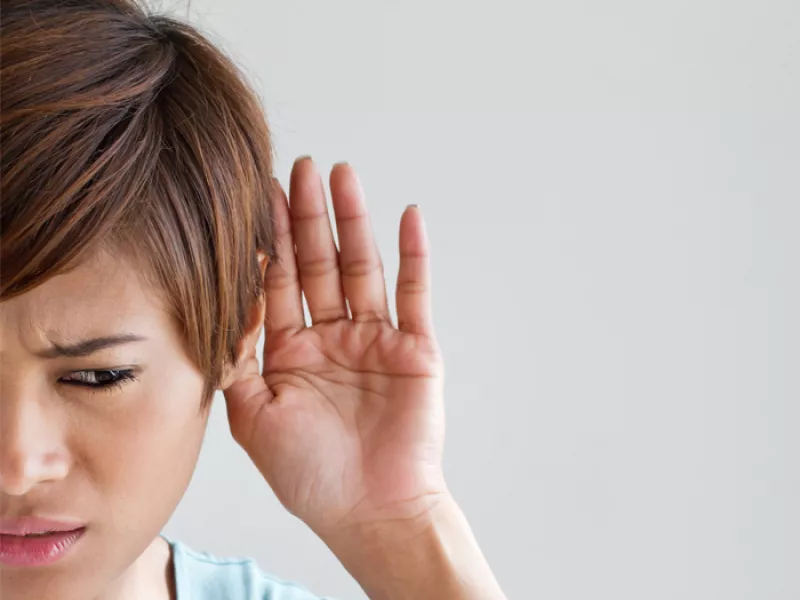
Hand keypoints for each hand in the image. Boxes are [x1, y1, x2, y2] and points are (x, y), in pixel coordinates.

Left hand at [223, 157, 446, 540]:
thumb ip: (235, 359)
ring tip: (343, 177)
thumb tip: (221, 304)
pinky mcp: (414, 348)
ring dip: (353, 223)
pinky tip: (407, 217)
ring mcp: (375, 339)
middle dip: (308, 217)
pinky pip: (414, 294)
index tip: (257, 195)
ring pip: (362, 267)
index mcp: (291, 351)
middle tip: (301, 167)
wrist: (372, 510)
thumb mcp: (251, 417)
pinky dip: (414, 256)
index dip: (267, 239)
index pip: (276, 282)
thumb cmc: (312, 475)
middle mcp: (332, 337)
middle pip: (318, 263)